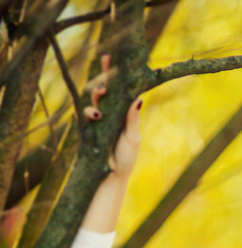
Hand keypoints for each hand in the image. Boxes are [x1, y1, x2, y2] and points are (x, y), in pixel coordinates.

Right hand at [84, 54, 141, 178]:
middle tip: (107, 64)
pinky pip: (85, 115)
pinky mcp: (87, 128)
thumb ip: (132, 119)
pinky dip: (90, 112)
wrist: (112, 176)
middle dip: (103, 75)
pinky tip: (97, 114)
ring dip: (96, 94)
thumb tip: (138, 98)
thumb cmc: (126, 157)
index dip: (114, 74)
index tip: (113, 57)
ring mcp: (97, 120)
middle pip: (102, 89)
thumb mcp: (133, 137)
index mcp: (122, 112)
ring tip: (102, 93)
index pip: (119, 89)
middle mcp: (108, 113)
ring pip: (92, 99)